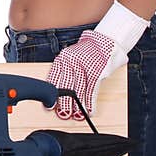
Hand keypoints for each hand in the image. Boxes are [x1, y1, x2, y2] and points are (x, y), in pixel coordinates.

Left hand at [46, 1, 148, 118]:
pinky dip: (90, 101)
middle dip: (64, 103)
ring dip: (77, 105)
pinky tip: (90, 110)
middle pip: (65, 87)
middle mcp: (72, 62)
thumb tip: (57, 89)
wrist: (106, 39)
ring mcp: (85, 66)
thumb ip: (64, 70)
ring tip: (76, 116)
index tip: (49, 107)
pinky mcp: (97, 71)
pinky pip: (92, 89)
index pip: (54, 79)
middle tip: (62, 115)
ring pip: (79, 90)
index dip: (52, 95)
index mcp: (63, 59)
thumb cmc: (87, 52)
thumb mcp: (71, 57)